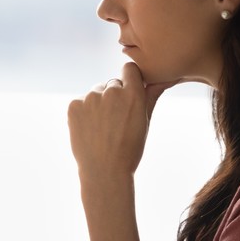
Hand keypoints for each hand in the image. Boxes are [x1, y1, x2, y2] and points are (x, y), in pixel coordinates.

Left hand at [67, 62, 176, 178]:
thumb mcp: (145, 121)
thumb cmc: (130, 148)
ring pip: (96, 92)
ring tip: (103, 127)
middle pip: (112, 83)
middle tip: (116, 120)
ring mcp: (90, 98)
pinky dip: (84, 112)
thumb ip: (152, 95)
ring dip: (99, 103)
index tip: (129, 92)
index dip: (130, 79)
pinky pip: (81, 101)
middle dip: (114, 96)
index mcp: (133, 94)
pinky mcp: (74, 105)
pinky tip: (90, 129)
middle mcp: (111, 92)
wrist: (105, 171)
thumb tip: (165, 78)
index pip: (130, 69)